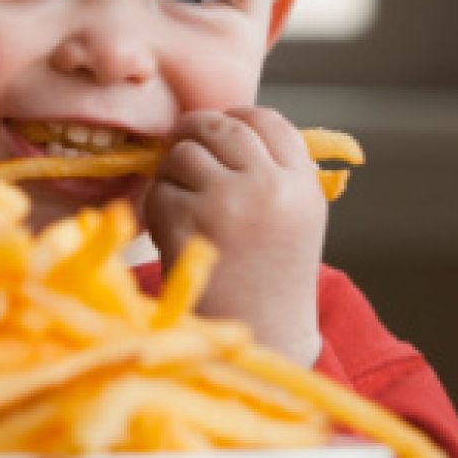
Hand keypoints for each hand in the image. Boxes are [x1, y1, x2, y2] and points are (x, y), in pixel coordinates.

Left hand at [141, 107, 327, 365]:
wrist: (261, 338)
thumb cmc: (270, 276)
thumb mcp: (294, 216)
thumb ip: (271, 170)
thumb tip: (222, 123)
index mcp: (301, 184)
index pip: (266, 120)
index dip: (237, 119)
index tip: (222, 130)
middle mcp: (268, 186)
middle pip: (218, 127)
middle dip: (194, 134)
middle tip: (184, 149)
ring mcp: (227, 201)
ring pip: (182, 154)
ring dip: (173, 174)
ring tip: (186, 205)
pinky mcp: (188, 220)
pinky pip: (158, 190)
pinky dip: (157, 208)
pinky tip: (174, 233)